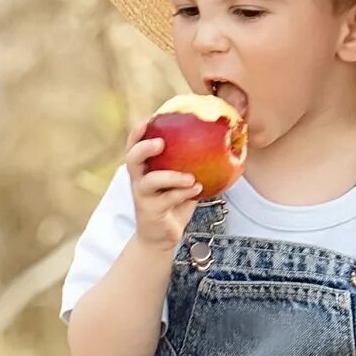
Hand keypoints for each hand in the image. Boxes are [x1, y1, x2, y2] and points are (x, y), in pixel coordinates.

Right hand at [124, 129, 202, 254]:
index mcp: (144, 169)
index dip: (138, 133)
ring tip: (191, 178)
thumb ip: (191, 164)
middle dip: (144, 148)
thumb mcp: (182, 181)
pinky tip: (198, 190)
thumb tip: (223, 141)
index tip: (149, 119)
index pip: (135, 146)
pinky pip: (167, 199)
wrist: (161, 236)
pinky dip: (184, 193)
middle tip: (161, 143)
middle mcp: (139, 180)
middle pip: (132, 159)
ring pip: (150, 181)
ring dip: (171, 176)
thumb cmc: (174, 203)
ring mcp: (143, 197)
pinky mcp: (150, 212)